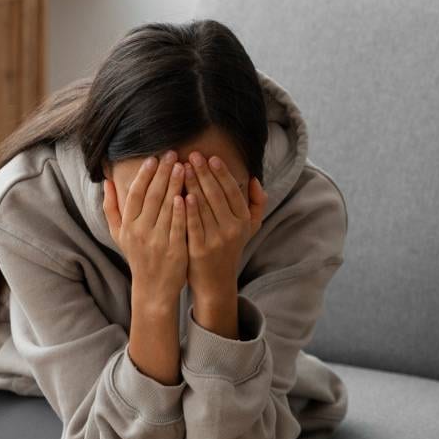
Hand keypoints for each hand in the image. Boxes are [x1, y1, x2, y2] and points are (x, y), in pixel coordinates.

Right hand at [103, 151, 187, 309]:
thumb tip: (107, 182)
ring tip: (183, 166)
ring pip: (167, 208)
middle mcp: (141, 232)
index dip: (144, 175)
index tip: (153, 159)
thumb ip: (111, 208)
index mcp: (128, 226)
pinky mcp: (175, 250)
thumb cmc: (137, 257)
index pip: (135, 194)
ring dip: (175, 185)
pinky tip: (188, 193)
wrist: (153, 288)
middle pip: (152, 197)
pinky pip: (179, 225)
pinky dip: (183, 209)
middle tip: (171, 154)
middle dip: (162, 173)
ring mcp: (158, 241)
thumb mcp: (119, 235)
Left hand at [183, 154, 264, 334]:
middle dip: (204, 173)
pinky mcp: (199, 250)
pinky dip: (188, 210)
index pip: (232, 191)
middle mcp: (232, 229)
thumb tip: (254, 179)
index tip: (211, 157)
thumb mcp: (248, 228)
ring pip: (203, 207)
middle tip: (192, 156)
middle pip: (216, 195)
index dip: (222, 173)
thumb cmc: (229, 249)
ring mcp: (216, 240)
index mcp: (243, 221)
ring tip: (182, 168)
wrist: (215, 282)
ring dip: (193, 185)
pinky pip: (193, 225)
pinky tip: (182, 194)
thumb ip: (256, 203)